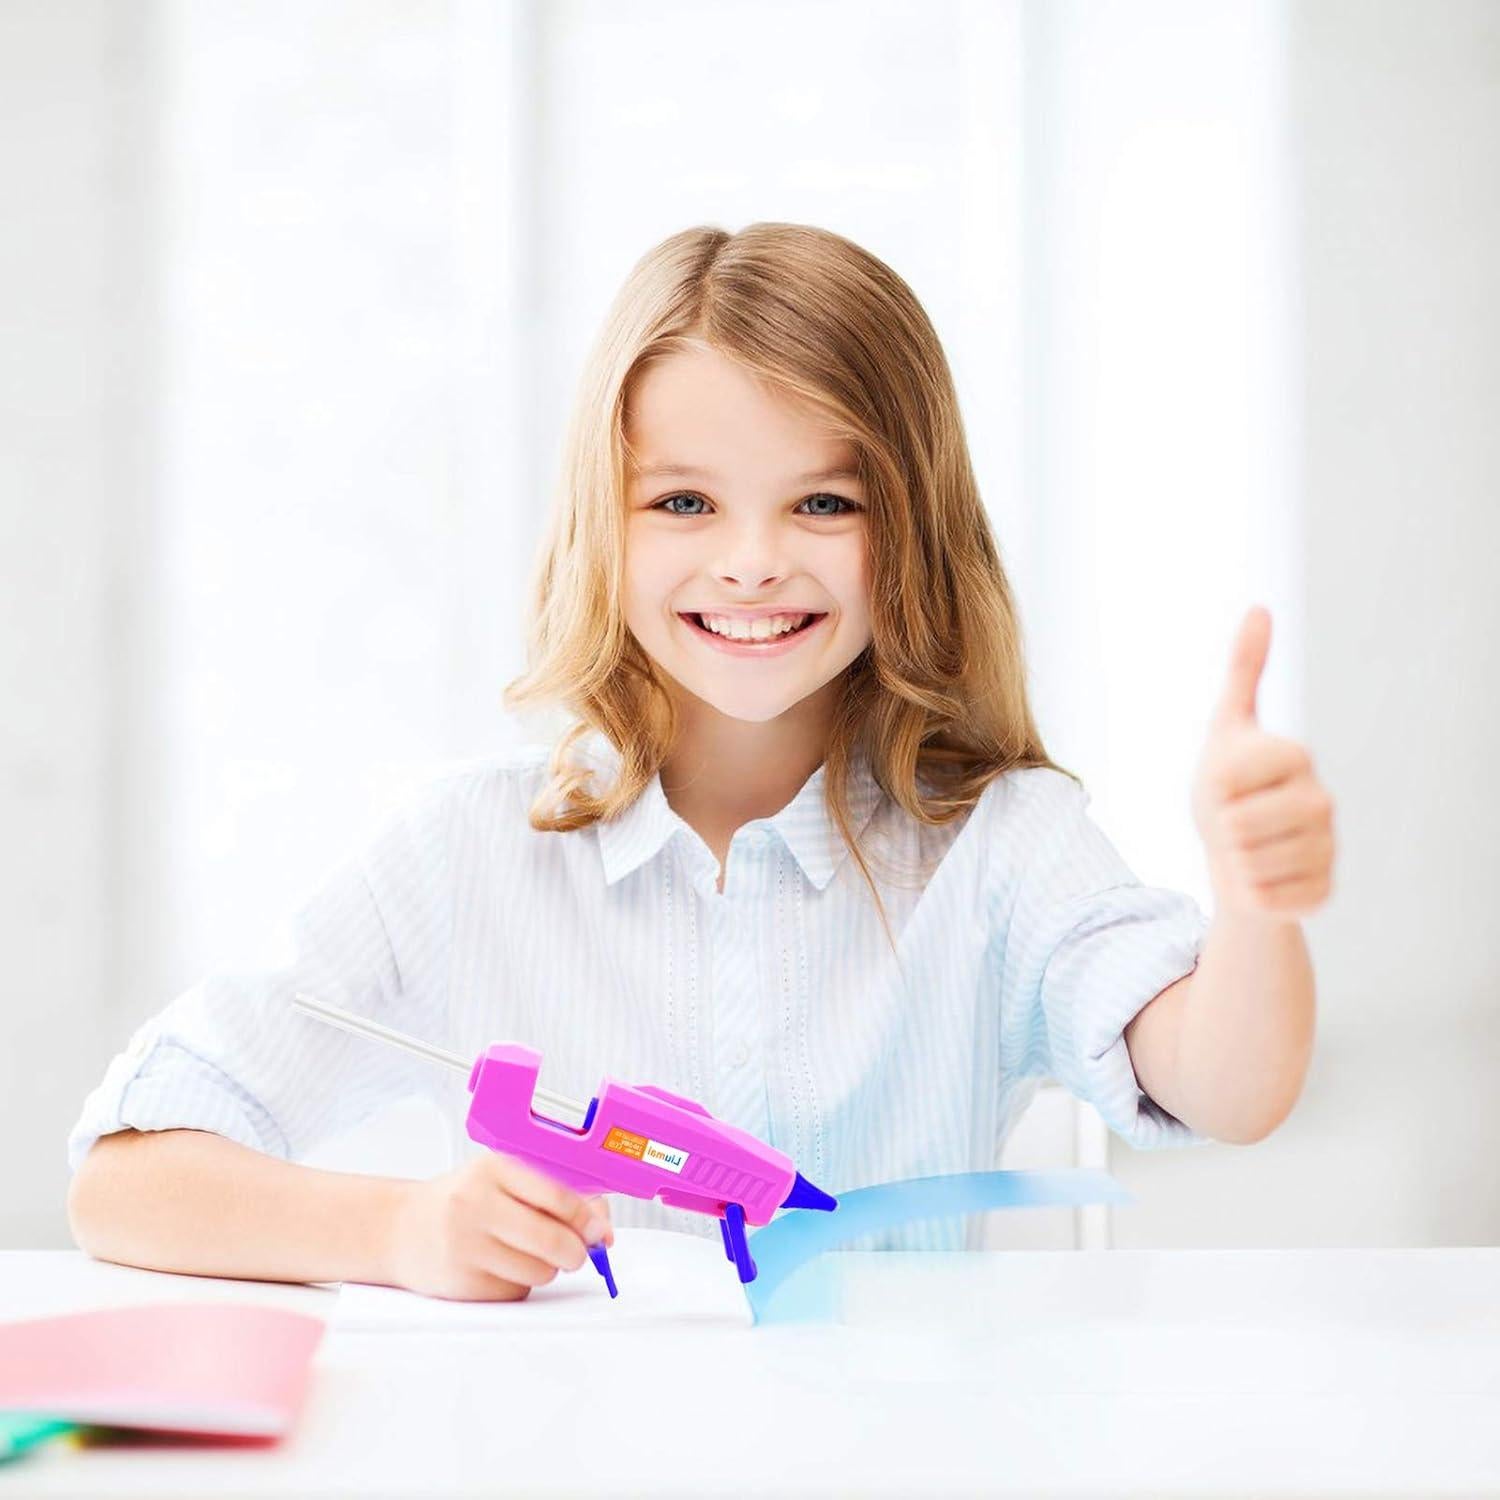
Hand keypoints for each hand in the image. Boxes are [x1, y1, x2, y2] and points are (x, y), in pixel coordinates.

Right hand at [386, 1152, 613, 1301]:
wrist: (400, 1228)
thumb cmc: (463, 1200)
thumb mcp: (502, 1180)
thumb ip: (553, 1195)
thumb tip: (601, 1229)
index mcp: (493, 1169)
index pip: (557, 1196)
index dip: (587, 1218)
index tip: (599, 1230)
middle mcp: (476, 1204)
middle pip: (551, 1240)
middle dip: (576, 1252)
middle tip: (576, 1253)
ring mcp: (466, 1246)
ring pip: (538, 1271)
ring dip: (546, 1268)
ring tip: (524, 1253)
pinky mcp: (461, 1283)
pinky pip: (515, 1292)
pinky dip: (519, 1284)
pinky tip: (498, 1266)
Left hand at [1190, 605, 1335, 922]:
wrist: (1237, 851)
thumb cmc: (1226, 785)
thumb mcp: (1225, 726)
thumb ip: (1243, 668)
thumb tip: (1261, 607)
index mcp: (1295, 755)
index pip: (1226, 780)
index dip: (1209, 787)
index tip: (1223, 783)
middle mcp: (1322, 800)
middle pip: (1236, 826)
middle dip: (1217, 829)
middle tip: (1231, 822)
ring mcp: (1327, 849)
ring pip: (1248, 865)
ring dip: (1231, 862)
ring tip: (1245, 847)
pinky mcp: (1321, 892)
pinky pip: (1262, 899)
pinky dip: (1247, 894)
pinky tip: (1261, 878)